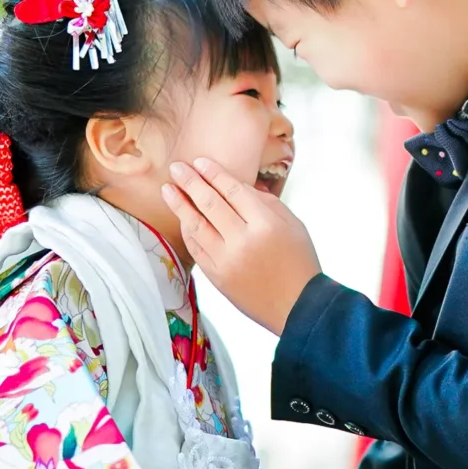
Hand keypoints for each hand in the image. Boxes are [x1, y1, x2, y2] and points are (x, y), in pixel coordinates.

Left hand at [163, 157, 322, 329]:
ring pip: (196, 226)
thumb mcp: (294, 225)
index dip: (214, 174)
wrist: (297, 306)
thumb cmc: (300, 262)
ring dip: (179, 205)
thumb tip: (240, 187)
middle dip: (191, 182)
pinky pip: (196, 248)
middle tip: (177, 168)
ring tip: (168, 189)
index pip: (233, 190)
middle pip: (210, 203)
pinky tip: (182, 218)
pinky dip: (187, 231)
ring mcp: (226, 260)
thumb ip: (267, 203)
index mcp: (265, 224)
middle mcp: (242, 240)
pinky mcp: (216, 277)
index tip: (200, 162)